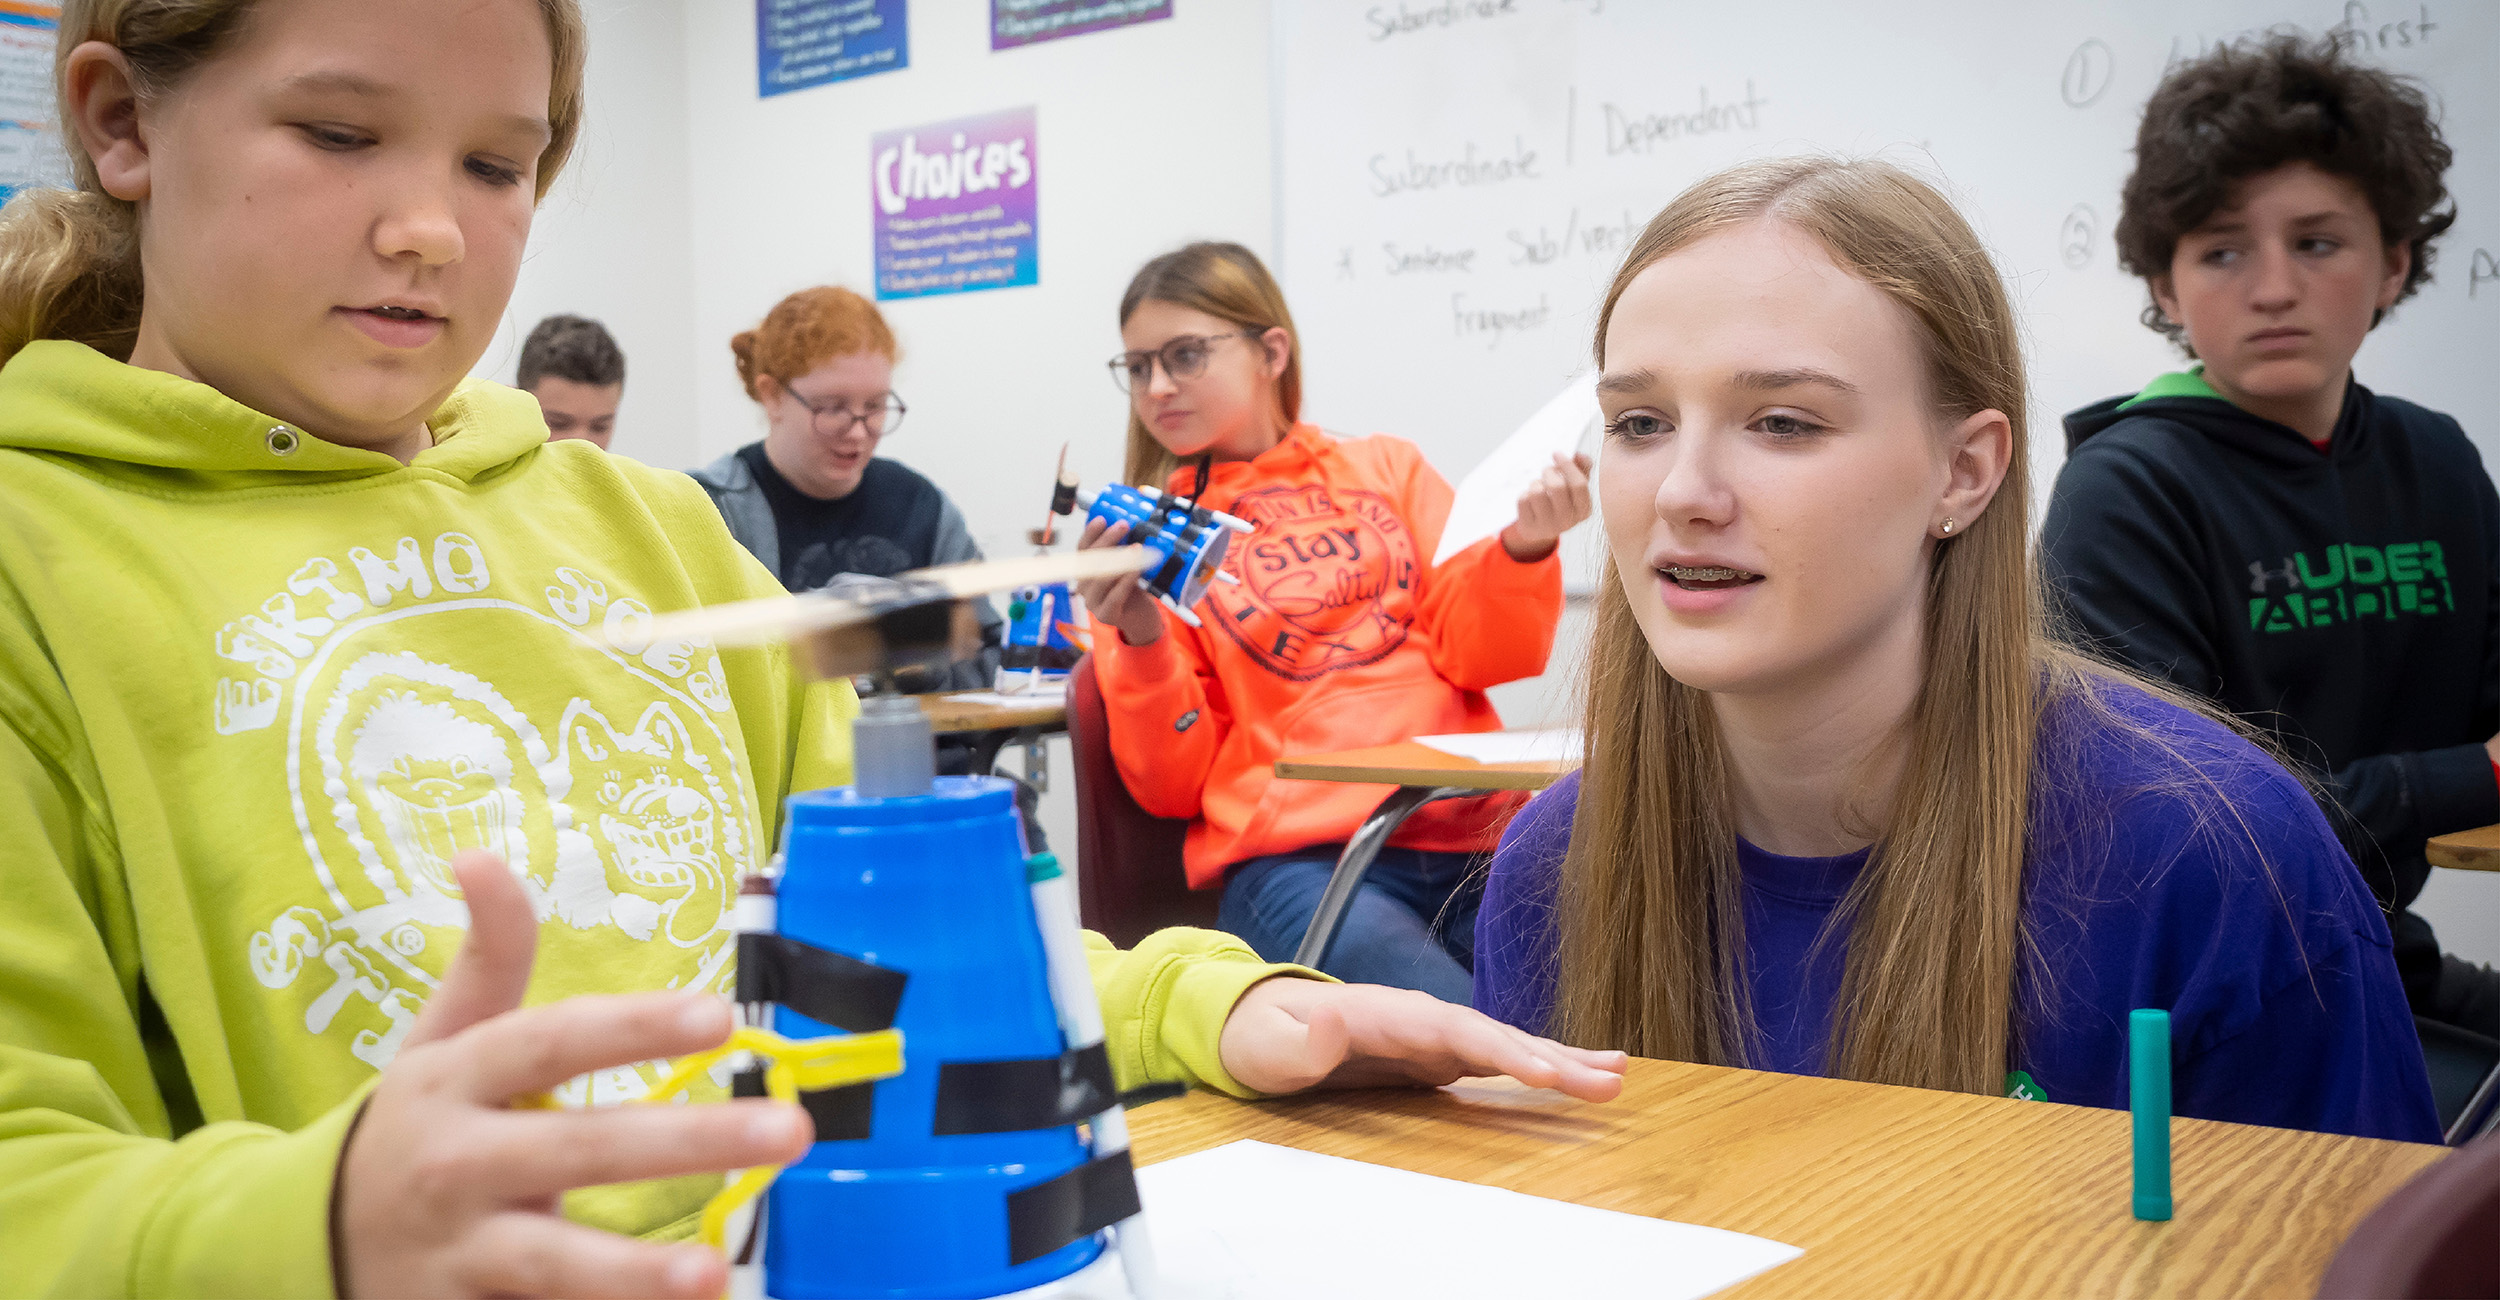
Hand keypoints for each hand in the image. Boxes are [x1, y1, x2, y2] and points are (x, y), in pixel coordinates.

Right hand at [336, 853, 810, 1298]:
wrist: (300, 1241)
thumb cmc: (412, 1125)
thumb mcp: (437, 1040)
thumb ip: (485, 957)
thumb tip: (478, 854)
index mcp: (456, 1080)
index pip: (553, 1042)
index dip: (633, 1027)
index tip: (719, 1013)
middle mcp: (456, 1163)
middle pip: (579, 1149)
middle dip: (684, 1141)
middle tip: (789, 1130)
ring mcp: (456, 1251)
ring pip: (553, 1263)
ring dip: (632, 1273)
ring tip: (714, 1274)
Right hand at [1074, 516, 1166, 646]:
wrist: (1142, 619)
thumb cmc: (1132, 589)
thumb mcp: (1125, 566)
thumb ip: (1121, 551)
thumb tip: (1126, 524)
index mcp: (1084, 573)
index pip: (1082, 550)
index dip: (1090, 534)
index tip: (1101, 519)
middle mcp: (1083, 587)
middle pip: (1090, 561)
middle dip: (1107, 540)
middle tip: (1123, 525)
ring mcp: (1092, 603)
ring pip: (1100, 578)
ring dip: (1118, 560)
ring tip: (1135, 547)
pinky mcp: (1105, 615)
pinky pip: (1114, 595)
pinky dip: (1125, 580)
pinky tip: (1136, 569)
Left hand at [1216, 977, 1626, 1101]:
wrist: (1257, 1024)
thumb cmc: (1259, 1037)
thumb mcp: (1265, 1045)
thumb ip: (1299, 1040)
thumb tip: (1334, 1017)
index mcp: (1384, 1012)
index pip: (1453, 1029)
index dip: (1501, 1048)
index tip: (1545, 1073)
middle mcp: (1419, 1016)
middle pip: (1493, 1034)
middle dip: (1551, 1057)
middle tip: (1609, 1081)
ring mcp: (1432, 1034)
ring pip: (1505, 1043)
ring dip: (1560, 1060)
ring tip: (1618, 1076)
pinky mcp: (1438, 1055)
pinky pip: (1498, 1060)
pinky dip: (1542, 1065)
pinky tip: (1585, 1074)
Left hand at [1499, 451, 1593, 561]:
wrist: (1541, 529)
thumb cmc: (1560, 502)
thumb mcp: (1574, 487)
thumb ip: (1582, 468)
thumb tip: (1579, 456)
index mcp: (1584, 510)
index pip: (1579, 484)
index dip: (1567, 466)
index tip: (1557, 453)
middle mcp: (1568, 521)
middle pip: (1557, 487)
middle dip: (1549, 472)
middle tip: (1547, 471)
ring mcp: (1548, 527)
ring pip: (1537, 492)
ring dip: (1536, 483)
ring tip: (1538, 487)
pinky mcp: (1530, 528)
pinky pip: (1523, 500)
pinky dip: (1524, 494)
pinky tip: (1529, 501)